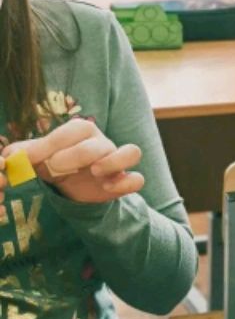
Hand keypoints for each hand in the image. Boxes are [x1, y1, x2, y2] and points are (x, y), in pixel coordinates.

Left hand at [1, 118, 143, 203]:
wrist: (75, 185)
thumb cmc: (56, 163)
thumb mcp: (37, 157)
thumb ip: (22, 154)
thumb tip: (8, 155)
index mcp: (82, 132)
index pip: (74, 130)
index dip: (51, 143)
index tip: (29, 159)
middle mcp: (103, 143)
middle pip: (98, 144)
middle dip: (76, 156)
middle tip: (57, 167)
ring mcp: (117, 161)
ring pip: (131, 152)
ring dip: (114, 161)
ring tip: (96, 172)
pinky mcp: (124, 180)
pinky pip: (138, 179)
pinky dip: (127, 182)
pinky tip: (109, 189)